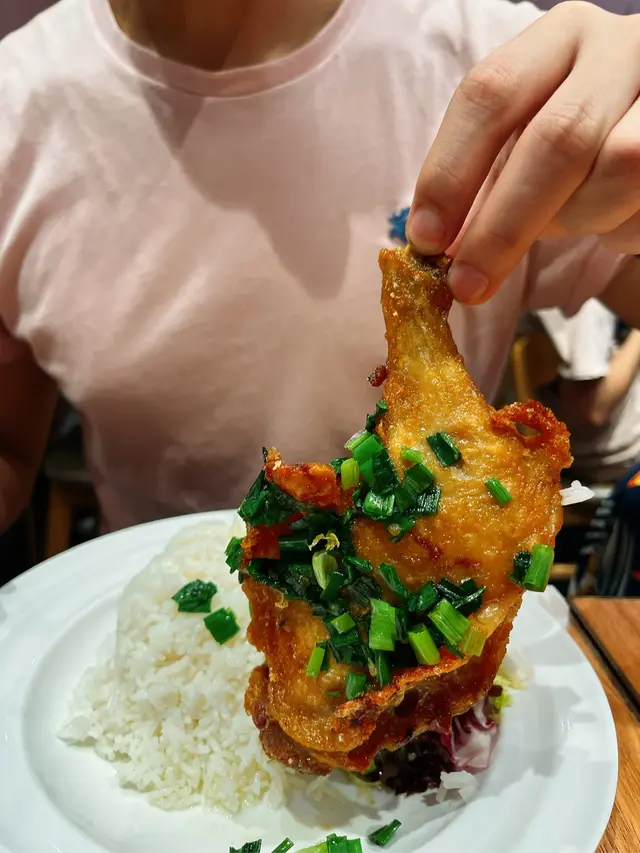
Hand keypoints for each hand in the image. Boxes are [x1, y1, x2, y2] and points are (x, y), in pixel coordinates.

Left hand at [407, 1, 639, 303]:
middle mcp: (620, 48)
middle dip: (501, 226)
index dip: (451, 171)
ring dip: (577, 219)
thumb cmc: (581, 143)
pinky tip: (613, 217)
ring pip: (616, 168)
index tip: (425, 239)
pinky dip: (619, 232)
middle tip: (467, 284)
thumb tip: (436, 249)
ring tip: (571, 221)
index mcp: (560, 38)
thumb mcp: (526, 141)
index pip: (492, 93)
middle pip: (557, 138)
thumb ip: (484, 184)